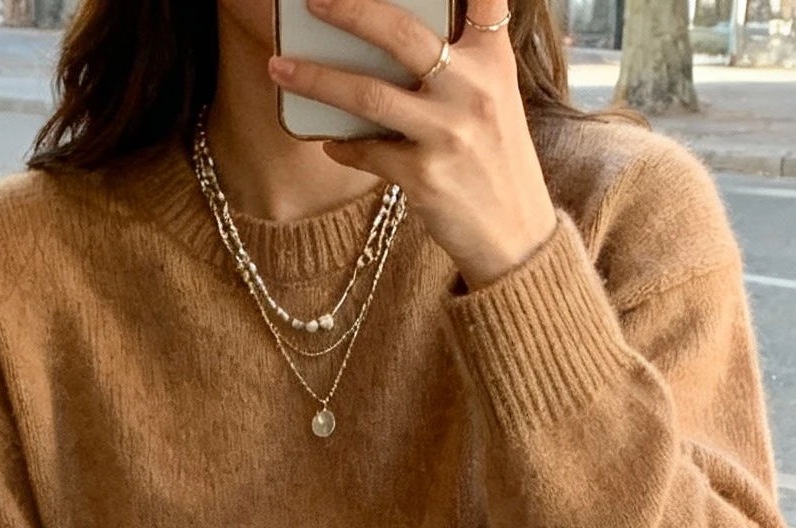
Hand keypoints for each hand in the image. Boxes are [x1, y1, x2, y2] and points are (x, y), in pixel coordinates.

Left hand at [271, 0, 556, 289]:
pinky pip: (366, 151)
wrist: (516, 236)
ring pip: (368, 94)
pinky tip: (329, 140)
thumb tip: (389, 39)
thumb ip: (461, 64)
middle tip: (312, 1)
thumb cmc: (496, 160)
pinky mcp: (424, 177)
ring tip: (280, 68)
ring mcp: (448, 133)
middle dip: (350, 10)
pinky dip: (342, 145)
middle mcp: (473, 89)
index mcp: (493, 61)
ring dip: (316, 79)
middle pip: (400, 33)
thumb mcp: (495, 99)